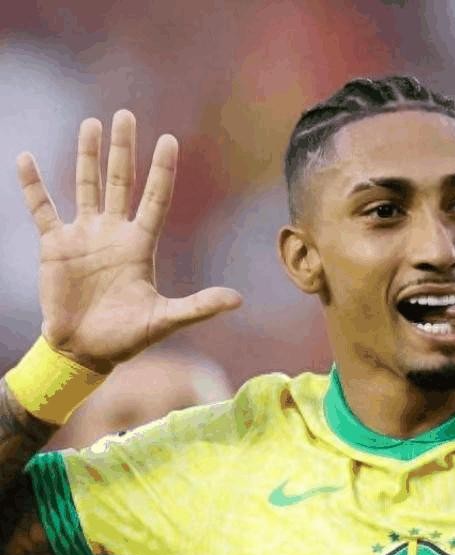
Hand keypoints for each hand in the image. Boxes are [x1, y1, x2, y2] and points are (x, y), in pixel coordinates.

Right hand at [16, 110, 242, 372]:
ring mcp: (84, 236)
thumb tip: (239, 300)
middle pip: (121, 182)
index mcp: (141, 245)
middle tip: (126, 114)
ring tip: (91, 125)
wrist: (85, 350)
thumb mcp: (165, 320)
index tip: (169, 140)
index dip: (161, 171)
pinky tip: (26, 158)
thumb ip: (199, 306)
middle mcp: (114, 233)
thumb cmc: (127, 337)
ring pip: (86, 185)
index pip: (155, 199)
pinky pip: (42, 208)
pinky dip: (33, 185)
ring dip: (87, 156)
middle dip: (124, 149)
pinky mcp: (54, 246)